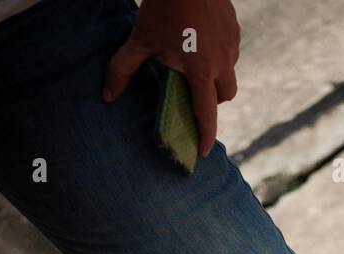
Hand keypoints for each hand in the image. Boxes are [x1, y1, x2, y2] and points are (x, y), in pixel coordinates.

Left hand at [102, 0, 240, 156]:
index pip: (207, 112)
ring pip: (231, 72)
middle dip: (213, 100)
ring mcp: (232, 43)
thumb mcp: (139, 39)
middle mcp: (223, 61)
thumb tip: (108, 96)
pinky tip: (201, 41)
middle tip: (194, 93)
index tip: (204, 150)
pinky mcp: (235, 28)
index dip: (206, 134)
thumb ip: (123, 69)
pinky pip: (232, 50)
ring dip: (217, 76)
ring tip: (196, 63)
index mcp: (201, 70)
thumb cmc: (162, 8)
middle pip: (226, 95)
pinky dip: (219, 54)